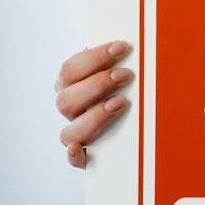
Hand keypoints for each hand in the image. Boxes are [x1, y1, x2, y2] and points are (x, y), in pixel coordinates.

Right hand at [54, 40, 133, 167]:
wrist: (139, 124)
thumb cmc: (129, 85)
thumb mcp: (122, 68)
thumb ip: (120, 58)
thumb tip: (132, 43)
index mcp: (71, 84)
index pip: (70, 69)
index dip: (94, 58)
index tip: (122, 47)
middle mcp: (71, 110)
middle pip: (65, 100)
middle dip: (97, 85)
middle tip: (126, 75)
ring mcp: (77, 134)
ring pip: (69, 131)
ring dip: (95, 116)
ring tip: (121, 103)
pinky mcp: (87, 156)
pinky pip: (73, 160)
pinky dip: (74, 155)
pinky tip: (80, 148)